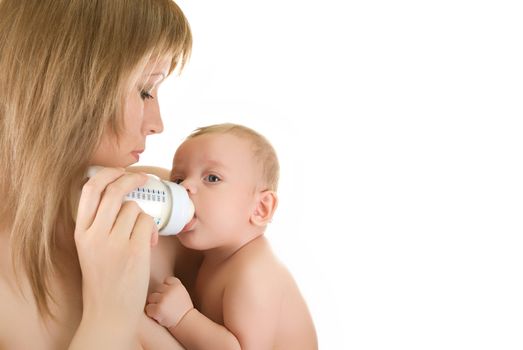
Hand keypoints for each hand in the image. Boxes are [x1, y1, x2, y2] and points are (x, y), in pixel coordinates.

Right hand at [74, 167, 158, 326]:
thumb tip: (121, 195)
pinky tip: (148, 244)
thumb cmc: (104, 277)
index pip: (89, 190)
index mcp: (81, 232)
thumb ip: (99, 223)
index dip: (107, 174)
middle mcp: (94, 234)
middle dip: (131, 178)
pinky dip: (151, 229)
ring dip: (142, 216)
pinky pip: (147, 222)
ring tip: (142, 235)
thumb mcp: (90, 247)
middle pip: (113, 190)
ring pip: (134, 207)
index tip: (120, 172)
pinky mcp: (134, 250)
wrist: (109, 310)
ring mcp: (114, 242)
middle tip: (143, 178)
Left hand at [145, 276, 193, 328]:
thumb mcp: (182, 293)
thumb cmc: (183, 309)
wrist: (186, 322)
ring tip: (163, 310)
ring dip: (154, 304)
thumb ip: (172, 287)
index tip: (171, 297)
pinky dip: (152, 313)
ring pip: (151, 298)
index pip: (166, 280)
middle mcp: (170, 290)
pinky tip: (159, 316)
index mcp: (177, 285)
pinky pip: (148, 308)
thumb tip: (158, 283)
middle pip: (157, 289)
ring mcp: (164, 299)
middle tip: (167, 306)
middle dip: (159, 297)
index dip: (166, 289)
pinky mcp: (158, 309)